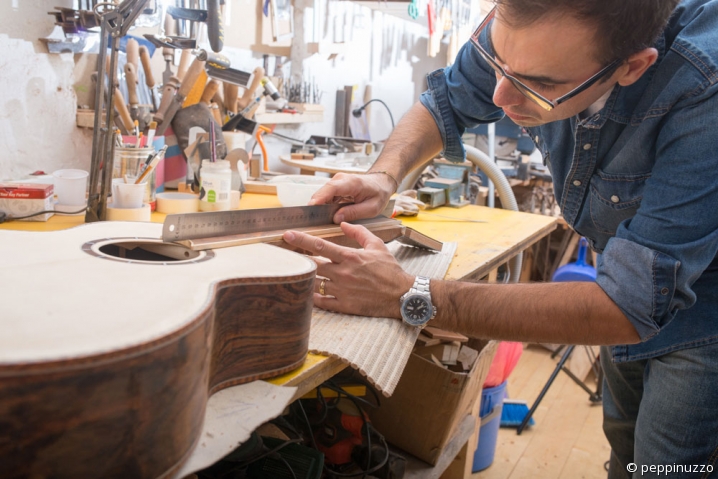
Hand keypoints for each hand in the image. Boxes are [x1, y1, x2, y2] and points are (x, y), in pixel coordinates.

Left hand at [283, 222, 414, 317]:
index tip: (287, 235)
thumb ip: (359, 232)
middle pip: (312, 264)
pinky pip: (320, 302)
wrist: (402, 295)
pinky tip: (306, 292)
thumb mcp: (377, 245)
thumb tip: (343, 223)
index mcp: (350, 257)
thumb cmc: (390, 270)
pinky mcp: (344, 305)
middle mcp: (343, 273)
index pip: (320, 246)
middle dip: (297, 259)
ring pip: (314, 283)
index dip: (301, 240)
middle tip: (285, 256)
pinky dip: (311, 297)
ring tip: (295, 273)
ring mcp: (342, 291)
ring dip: (304, 277)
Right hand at [309, 172, 395, 222]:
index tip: (311, 208)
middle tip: (313, 221)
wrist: (381, 182)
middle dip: (316, 206)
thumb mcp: (371, 208)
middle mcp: (341, 179)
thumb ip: (354, 213)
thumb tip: (336, 218)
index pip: (331, 189)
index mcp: (352, 183)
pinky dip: (324, 205)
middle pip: (322, 192)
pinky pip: (325, 196)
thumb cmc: (378, 194)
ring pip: (322, 195)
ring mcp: (337, 181)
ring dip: (320, 207)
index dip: (320, 198)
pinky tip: (326, 214)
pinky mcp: (335, 185)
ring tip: (319, 220)